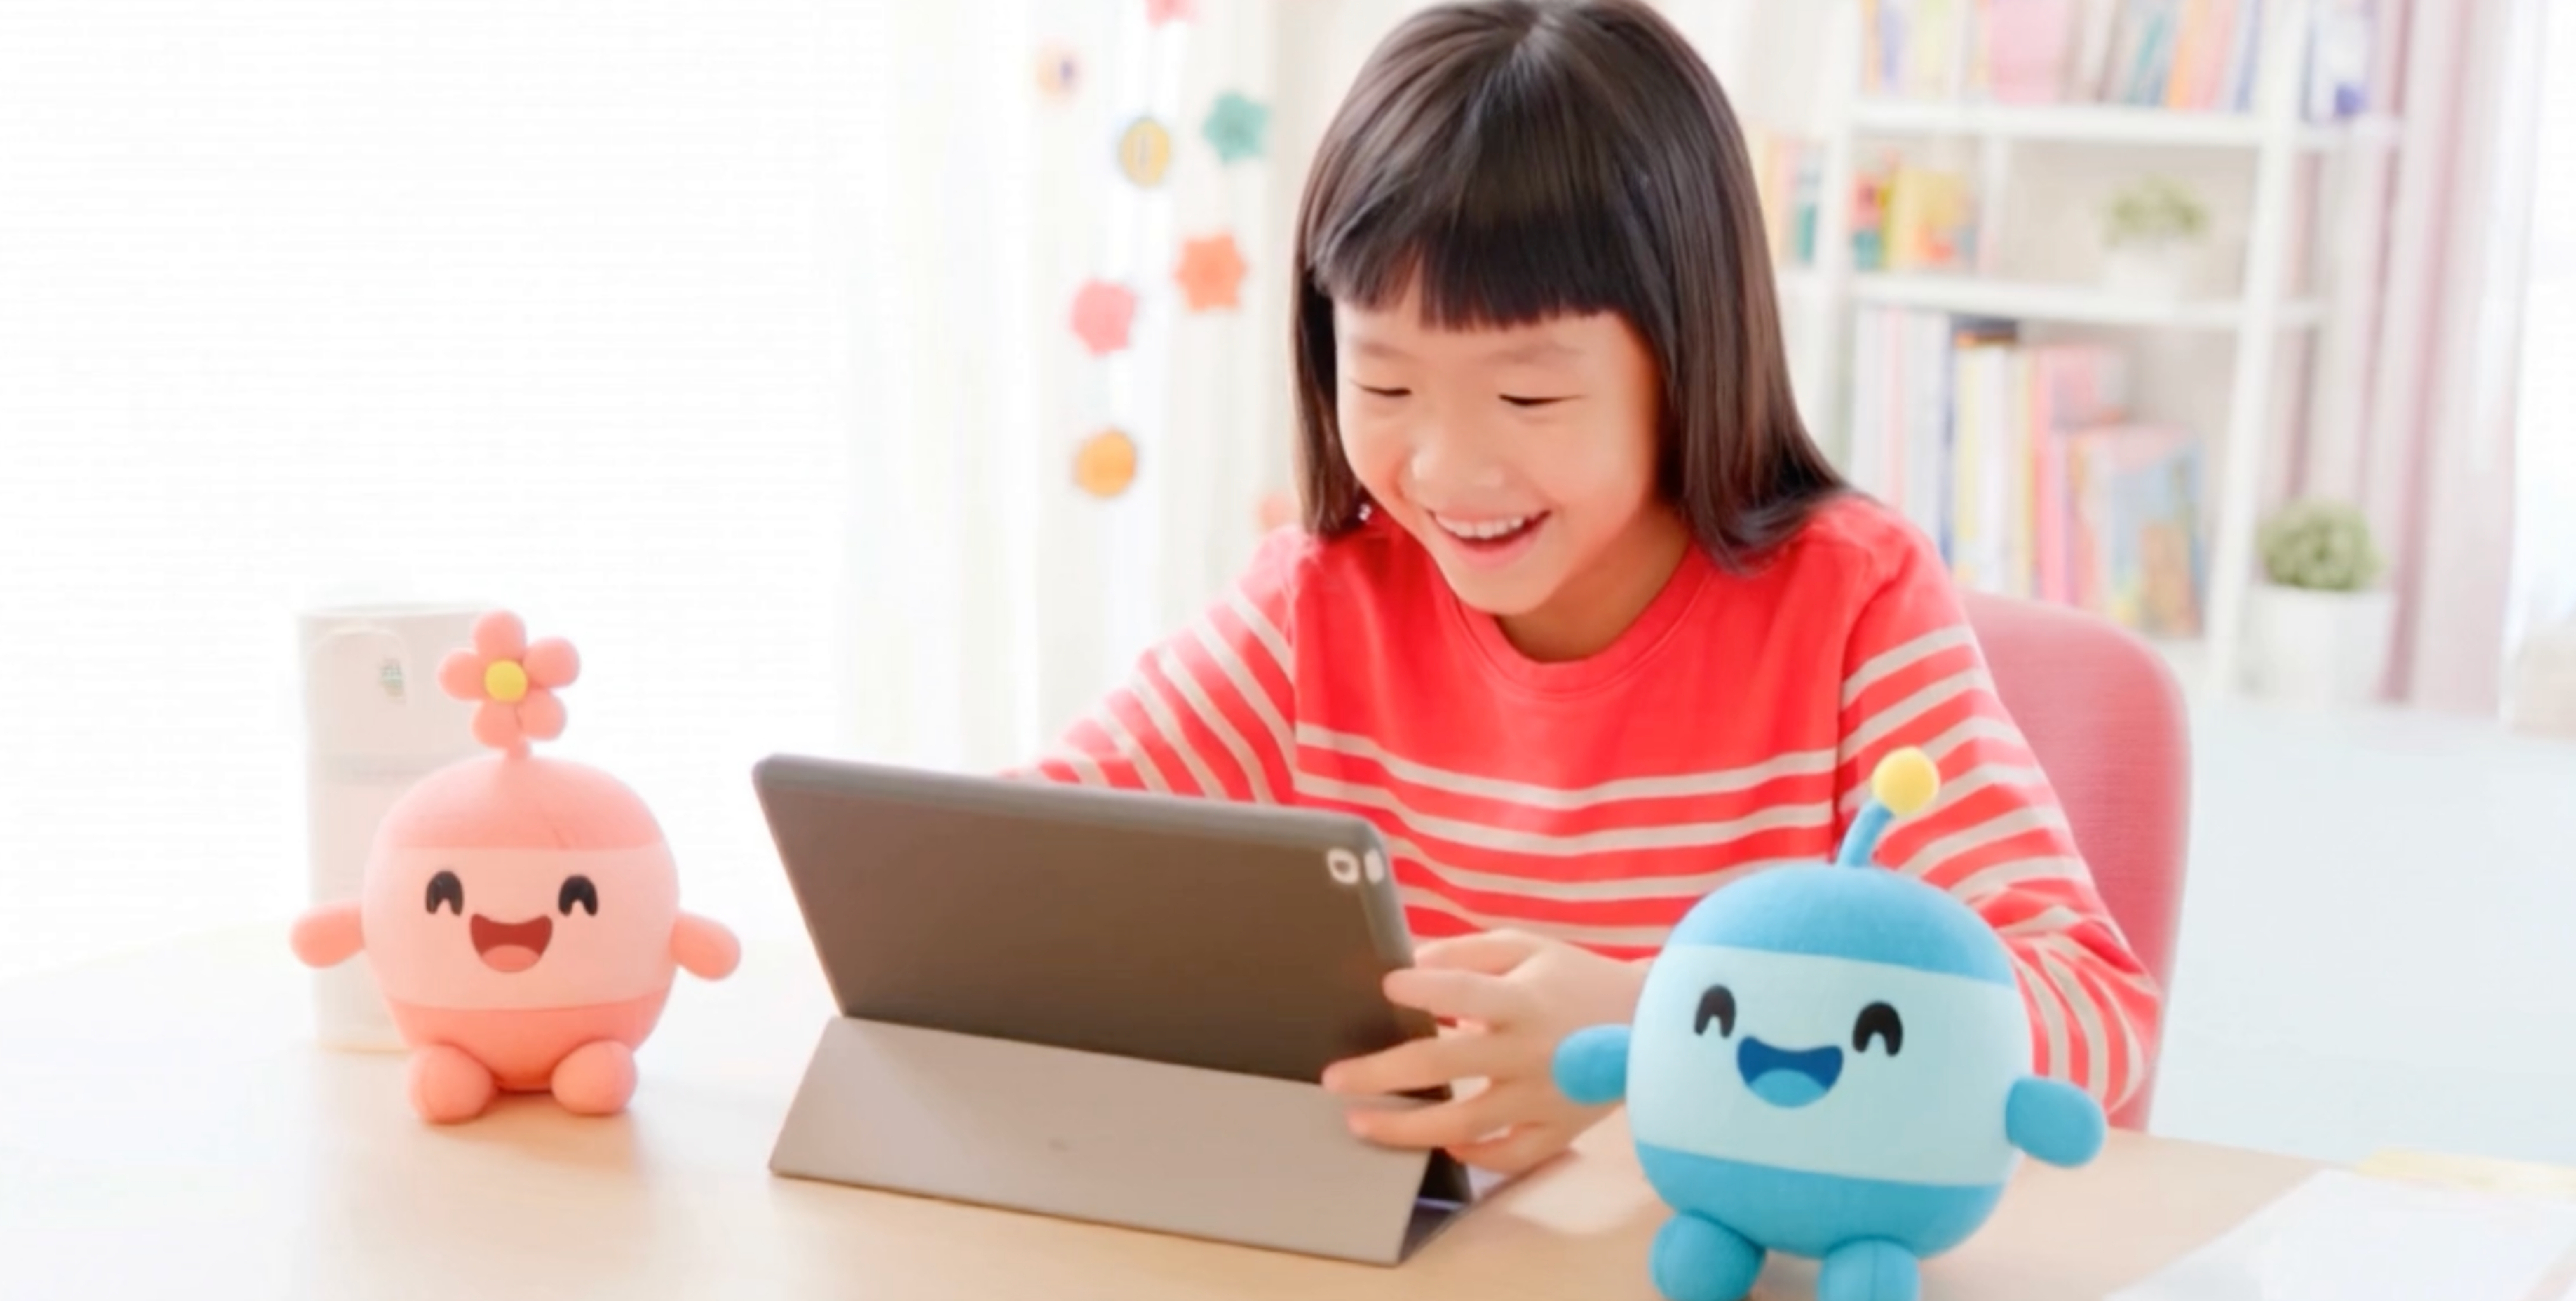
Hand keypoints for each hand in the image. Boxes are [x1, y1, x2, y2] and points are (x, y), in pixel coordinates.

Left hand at [1320, 929, 1644, 1174]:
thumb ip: (1467, 954)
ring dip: (1408, 1128)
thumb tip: (1410, 964)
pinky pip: (1511, 1156)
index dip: (1426, 987)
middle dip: (1383, 1073)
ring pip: (1466, 1124)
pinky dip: (1475, 1157)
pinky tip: (1443, 1147)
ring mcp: (1543, 1099)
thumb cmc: (1577, 979)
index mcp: (1523, 1000)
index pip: (1466, 991)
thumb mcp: (1527, 948)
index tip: (1385, 984)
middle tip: (1333, 1079)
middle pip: (1447, 1064)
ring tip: (1360, 1124)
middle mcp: (1528, 1052)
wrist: (1651, 1026)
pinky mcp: (1558, 1130)